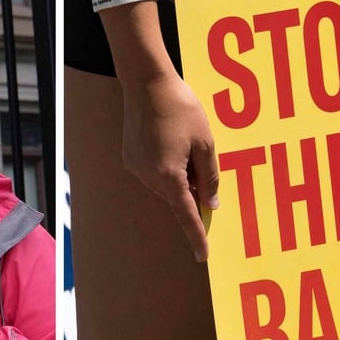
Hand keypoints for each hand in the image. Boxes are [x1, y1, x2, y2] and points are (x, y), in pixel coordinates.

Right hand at [119, 69, 219, 260]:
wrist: (146, 83)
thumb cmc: (180, 109)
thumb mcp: (206, 142)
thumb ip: (209, 176)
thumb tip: (209, 203)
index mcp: (169, 175)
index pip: (187, 215)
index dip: (198, 237)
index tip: (203, 256)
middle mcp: (149, 177)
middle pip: (177, 197)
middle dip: (193, 190)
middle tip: (201, 161)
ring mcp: (136, 168)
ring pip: (165, 185)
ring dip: (180, 176)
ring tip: (184, 143)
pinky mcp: (130, 158)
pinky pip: (153, 173)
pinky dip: (166, 167)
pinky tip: (170, 141)